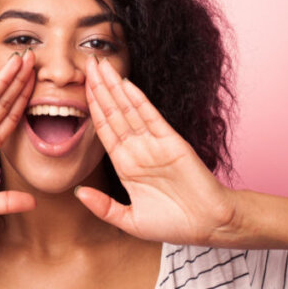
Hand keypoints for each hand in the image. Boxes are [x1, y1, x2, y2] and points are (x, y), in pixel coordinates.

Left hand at [75, 56, 238, 245]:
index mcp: (126, 165)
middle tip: (86, 62)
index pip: (104, 129)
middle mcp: (138, 150)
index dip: (91, 108)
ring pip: (129, 110)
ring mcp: (155, 144)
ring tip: (100, 65)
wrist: (209, 225)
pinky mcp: (173, 142)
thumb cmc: (174, 224)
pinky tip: (126, 84)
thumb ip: (104, 207)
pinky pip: (151, 118)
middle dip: (99, 88)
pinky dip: (138, 100)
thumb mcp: (131, 221)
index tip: (78, 88)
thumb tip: (78, 193)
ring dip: (114, 87)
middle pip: (113, 113)